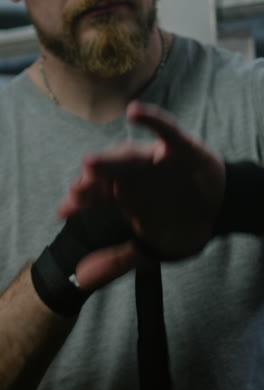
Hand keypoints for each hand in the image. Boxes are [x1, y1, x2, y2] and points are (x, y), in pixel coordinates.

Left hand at [59, 101, 224, 259]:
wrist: (218, 208)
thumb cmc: (180, 222)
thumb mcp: (148, 247)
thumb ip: (117, 259)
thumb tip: (81, 277)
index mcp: (128, 194)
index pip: (99, 196)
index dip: (82, 201)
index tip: (64, 211)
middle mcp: (137, 175)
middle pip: (110, 174)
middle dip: (92, 182)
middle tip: (77, 190)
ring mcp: (157, 160)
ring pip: (131, 156)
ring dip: (112, 158)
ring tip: (91, 163)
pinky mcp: (180, 147)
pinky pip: (167, 130)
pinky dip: (152, 120)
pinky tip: (134, 112)